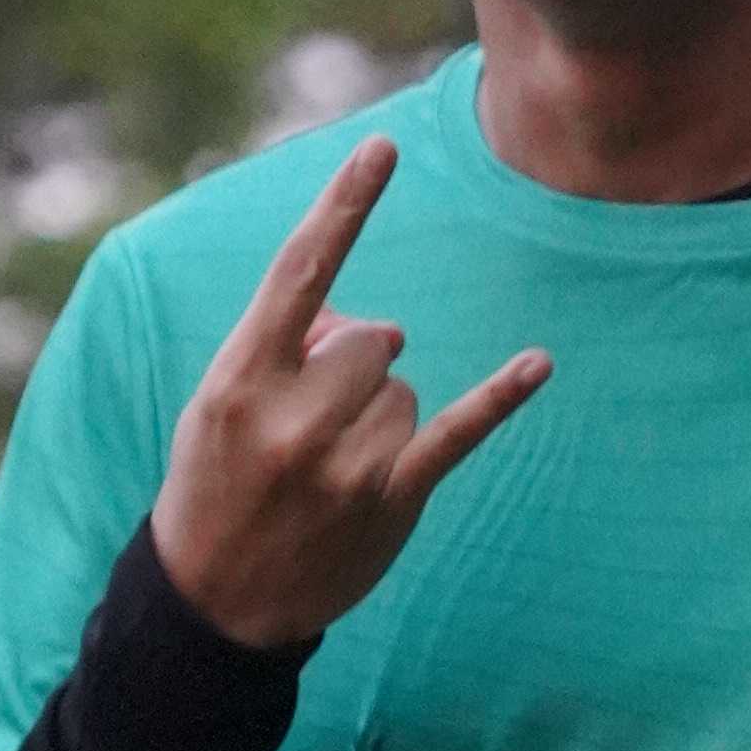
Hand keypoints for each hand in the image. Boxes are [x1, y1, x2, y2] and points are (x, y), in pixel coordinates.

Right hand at [151, 140, 551, 652]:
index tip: (383, 148)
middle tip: (313, 419)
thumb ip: (288, 346)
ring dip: (379, 414)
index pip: (301, 272)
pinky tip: (538, 365)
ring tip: (331, 467)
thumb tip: (370, 324)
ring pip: (405, 387)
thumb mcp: (222, 402)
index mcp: (240, 379)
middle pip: (374, 337)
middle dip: (357, 363)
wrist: (213, 602)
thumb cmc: (216, 481)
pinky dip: (500, 397)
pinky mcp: (389, 502)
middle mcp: (293, 418)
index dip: (345, 206)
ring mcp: (345, 464)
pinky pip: (456, 433)